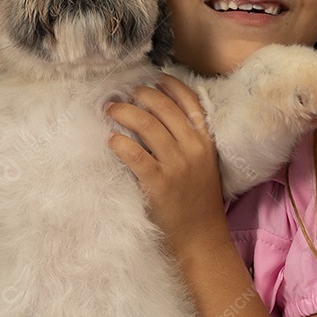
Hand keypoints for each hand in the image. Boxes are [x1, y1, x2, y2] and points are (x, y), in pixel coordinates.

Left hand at [105, 74, 229, 254]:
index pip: (190, 102)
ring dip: (124, 112)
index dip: (170, 85)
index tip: (153, 78)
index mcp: (205, 142)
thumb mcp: (203, 164)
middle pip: (163, 108)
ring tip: (110, 110)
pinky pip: (134, 154)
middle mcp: (193, 149)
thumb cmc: (197, 201)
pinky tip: (111, 140)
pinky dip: (119, 142)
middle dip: (139, 96)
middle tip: (122, 96)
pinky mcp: (158, 183)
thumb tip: (158, 114)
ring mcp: (176, 166)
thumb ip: (188, 140)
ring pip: (147, 124)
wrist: (201, 238)